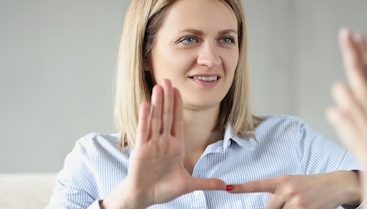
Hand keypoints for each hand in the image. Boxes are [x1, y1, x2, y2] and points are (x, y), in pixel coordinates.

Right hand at [102, 79, 225, 208]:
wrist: (145, 197)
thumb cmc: (163, 189)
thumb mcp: (189, 185)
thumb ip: (207, 183)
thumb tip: (225, 186)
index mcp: (175, 147)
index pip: (177, 121)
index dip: (177, 105)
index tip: (178, 90)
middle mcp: (163, 142)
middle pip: (166, 115)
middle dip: (167, 98)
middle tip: (167, 80)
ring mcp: (152, 145)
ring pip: (156, 119)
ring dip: (157, 102)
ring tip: (158, 86)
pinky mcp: (141, 150)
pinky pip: (144, 130)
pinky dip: (145, 117)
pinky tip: (146, 103)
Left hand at [226, 171, 360, 208]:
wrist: (335, 185)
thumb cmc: (312, 186)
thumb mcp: (294, 183)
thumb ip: (279, 194)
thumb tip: (269, 207)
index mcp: (282, 180)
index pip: (258, 184)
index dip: (242, 187)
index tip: (227, 187)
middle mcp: (287, 189)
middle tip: (291, 204)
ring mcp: (296, 201)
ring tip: (298, 205)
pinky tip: (304, 207)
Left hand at [326, 29, 366, 208]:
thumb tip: (359, 94)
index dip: (364, 50)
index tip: (358, 36)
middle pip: (356, 66)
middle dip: (350, 48)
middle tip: (345, 33)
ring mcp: (355, 104)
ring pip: (339, 89)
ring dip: (342, 100)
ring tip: (353, 117)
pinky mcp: (343, 115)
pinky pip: (334, 111)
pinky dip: (339, 119)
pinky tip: (350, 129)